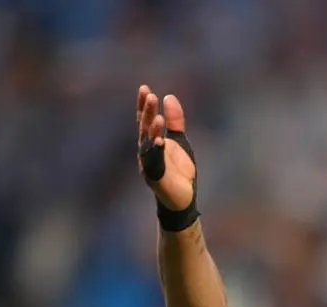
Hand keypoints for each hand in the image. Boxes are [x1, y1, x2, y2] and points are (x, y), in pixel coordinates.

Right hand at [136, 85, 194, 210]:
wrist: (183, 198)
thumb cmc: (178, 170)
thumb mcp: (179, 141)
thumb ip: (175, 121)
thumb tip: (169, 97)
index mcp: (150, 141)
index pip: (144, 120)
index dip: (143, 105)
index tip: (144, 88)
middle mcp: (145, 151)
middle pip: (144, 128)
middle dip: (146, 113)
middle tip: (150, 96)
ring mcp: (149, 164)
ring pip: (147, 144)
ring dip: (151, 130)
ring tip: (157, 117)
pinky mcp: (156, 177)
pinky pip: (155, 162)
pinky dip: (157, 151)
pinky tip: (161, 140)